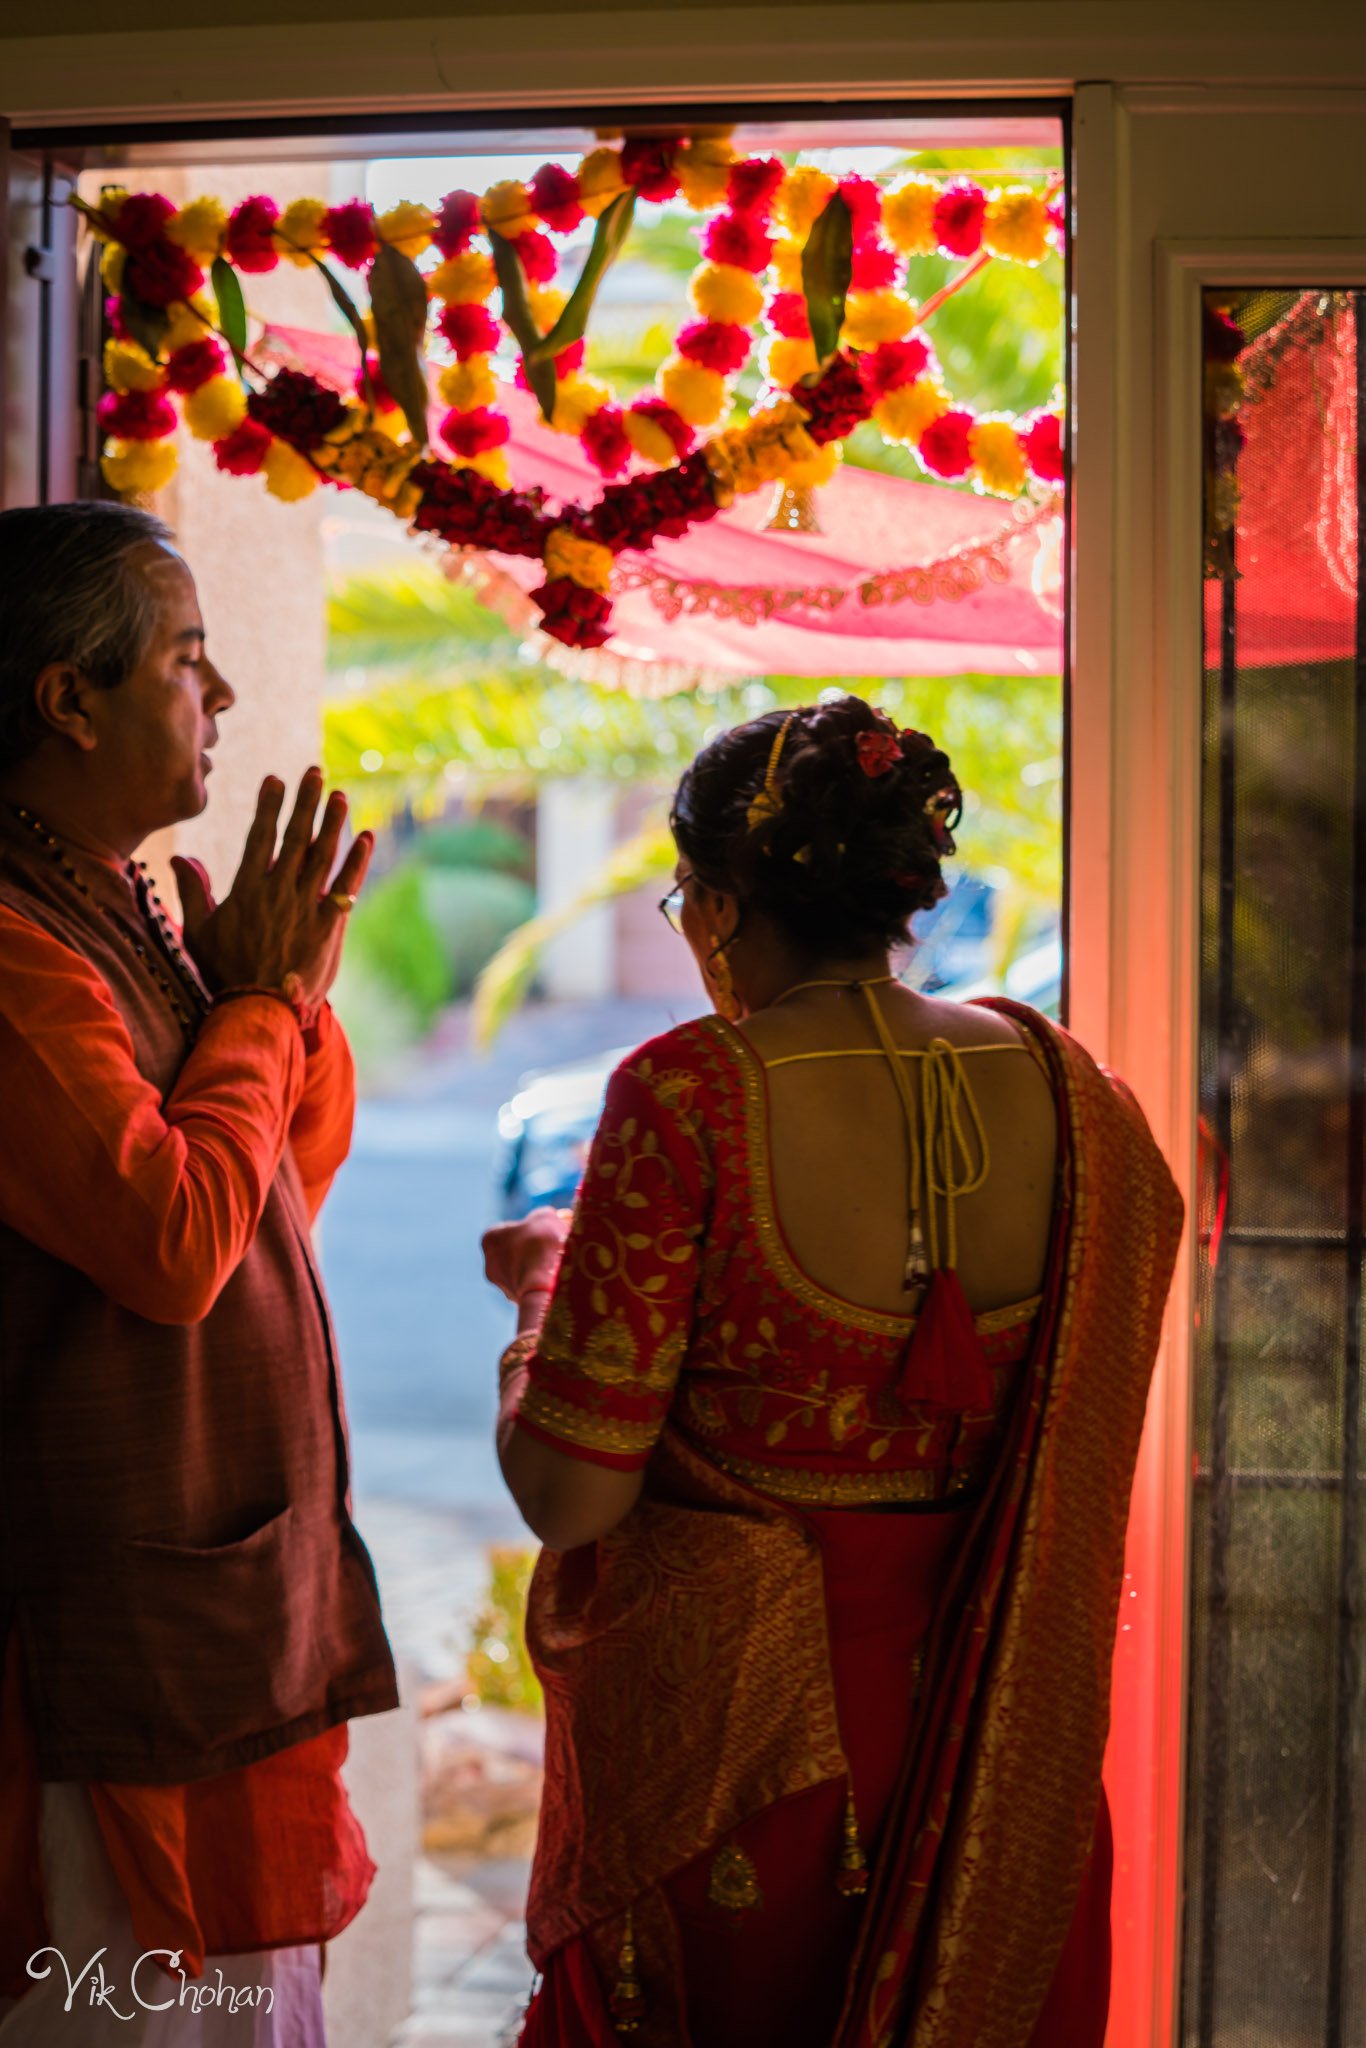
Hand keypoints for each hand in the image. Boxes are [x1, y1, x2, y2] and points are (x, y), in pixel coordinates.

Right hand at [171, 768, 373, 1002]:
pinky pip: (346, 887)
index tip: (275, 780)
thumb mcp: (198, 931)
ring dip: (334, 823)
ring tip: (341, 796)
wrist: (258, 1010)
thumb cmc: (225, 973)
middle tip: (314, 772)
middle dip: (305, 802)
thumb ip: (193, 892)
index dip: (269, 806)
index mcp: (246, 889)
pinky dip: (357, 862)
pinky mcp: (329, 926)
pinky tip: (366, 838)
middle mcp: (278, 891)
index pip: (259, 837)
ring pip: (323, 856)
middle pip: (295, 837)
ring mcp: (305, 907)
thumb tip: (179, 858)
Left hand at [482, 1207, 572, 1305]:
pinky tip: (561, 1279)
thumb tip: (550, 1219)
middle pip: (517, 1251)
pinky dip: (545, 1283)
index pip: (510, 1229)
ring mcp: (504, 1286)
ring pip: (526, 1271)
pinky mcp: (519, 1302)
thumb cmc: (542, 1245)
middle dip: (536, 1247)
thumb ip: (544, 1215)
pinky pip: (534, 1287)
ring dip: (542, 1266)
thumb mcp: (546, 1218)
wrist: (546, 1285)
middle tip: (559, 1244)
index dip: (531, 1227)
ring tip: (564, 1262)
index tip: (548, 1229)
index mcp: (489, 1239)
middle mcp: (490, 1265)